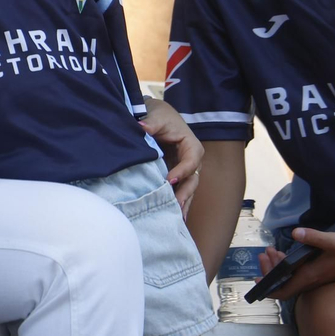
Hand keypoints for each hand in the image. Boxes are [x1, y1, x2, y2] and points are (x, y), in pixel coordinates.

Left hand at [137, 98, 201, 214]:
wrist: (156, 116)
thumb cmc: (159, 115)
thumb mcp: (156, 116)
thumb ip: (151, 123)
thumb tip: (142, 128)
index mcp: (191, 146)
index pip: (191, 161)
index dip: (182, 171)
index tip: (169, 181)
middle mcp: (192, 160)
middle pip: (192, 180)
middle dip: (185, 194)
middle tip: (176, 207)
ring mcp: (184, 170)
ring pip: (187, 189)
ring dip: (183, 204)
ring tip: (177, 220)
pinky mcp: (176, 176)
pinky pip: (180, 191)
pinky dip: (177, 204)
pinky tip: (173, 219)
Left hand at [257, 226, 334, 299]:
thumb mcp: (333, 240)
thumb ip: (313, 237)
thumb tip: (294, 233)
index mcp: (311, 275)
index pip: (285, 290)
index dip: (269, 288)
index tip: (257, 279)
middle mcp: (313, 279)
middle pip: (284, 283)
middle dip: (270, 270)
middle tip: (264, 253)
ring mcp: (318, 276)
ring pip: (292, 276)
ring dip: (279, 265)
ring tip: (271, 250)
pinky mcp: (323, 270)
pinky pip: (300, 272)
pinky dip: (290, 264)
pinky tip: (287, 252)